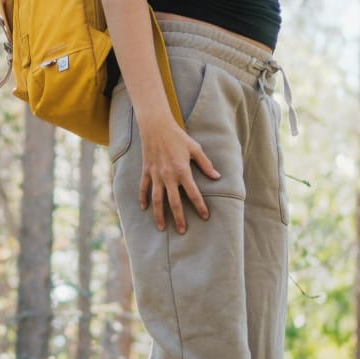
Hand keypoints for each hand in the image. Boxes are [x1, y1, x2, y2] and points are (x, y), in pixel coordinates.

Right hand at [137, 118, 217, 232]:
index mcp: (182, 171)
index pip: (193, 194)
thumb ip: (206, 165)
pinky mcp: (146, 171)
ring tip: (162, 227)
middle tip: (183, 231)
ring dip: (159, 215)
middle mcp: (168, 176)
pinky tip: (144, 208)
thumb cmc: (178, 137)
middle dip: (179, 218)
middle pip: (174, 202)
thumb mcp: (195, 149)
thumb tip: (217, 177)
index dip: (200, 206)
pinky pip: (143, 188)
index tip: (205, 216)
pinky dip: (143, 199)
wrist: (156, 127)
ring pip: (157, 200)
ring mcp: (155, 175)